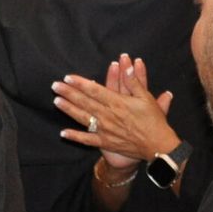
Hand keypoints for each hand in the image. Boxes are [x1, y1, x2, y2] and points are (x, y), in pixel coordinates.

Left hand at [53, 54, 178, 170]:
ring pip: (83, 118)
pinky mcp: (106, 142)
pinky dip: (75, 137)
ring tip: (56, 101)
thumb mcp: (146, 98)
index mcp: (117, 103)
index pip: (94, 90)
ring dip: (68, 109)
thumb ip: (134, 81)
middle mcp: (108, 115)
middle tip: (55, 86)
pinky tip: (63, 133)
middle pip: (84, 102)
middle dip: (69, 93)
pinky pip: (87, 140)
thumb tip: (127, 66)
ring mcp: (105, 130)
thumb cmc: (153, 121)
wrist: (157, 146)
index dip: (80, 83)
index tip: (68, 77)